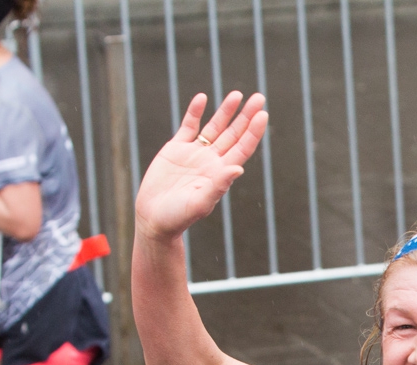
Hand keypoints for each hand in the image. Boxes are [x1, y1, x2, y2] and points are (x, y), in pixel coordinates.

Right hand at [136, 91, 267, 242]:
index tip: (263, 115)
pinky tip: (202, 98)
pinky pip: (188, 127)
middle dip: (246, 116)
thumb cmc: (178, 217)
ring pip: (214, 127)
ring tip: (237, 94)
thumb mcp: (199, 203)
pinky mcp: (175, 150)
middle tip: (259, 97)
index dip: (253, 132)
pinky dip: (194, 112)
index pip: (242, 148)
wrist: (153, 218)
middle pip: (233, 134)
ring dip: (225, 111)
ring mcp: (194, 154)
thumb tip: (238, 168)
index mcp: (221, 174)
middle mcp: (211, 161)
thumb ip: (218, 186)